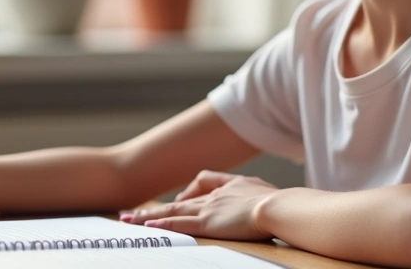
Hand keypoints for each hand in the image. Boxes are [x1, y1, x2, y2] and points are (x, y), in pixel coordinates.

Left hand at [119, 170, 278, 239]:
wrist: (279, 207)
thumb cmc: (283, 205)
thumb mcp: (271, 194)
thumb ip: (263, 197)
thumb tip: (271, 202)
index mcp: (232, 186)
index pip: (204, 183)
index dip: (190, 191)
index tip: (181, 200)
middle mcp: (215, 195)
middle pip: (179, 201)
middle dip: (157, 208)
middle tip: (135, 214)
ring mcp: (209, 209)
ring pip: (171, 212)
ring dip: (147, 216)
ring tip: (127, 220)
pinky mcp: (207, 223)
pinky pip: (178, 224)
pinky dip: (160, 225)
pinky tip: (145, 227)